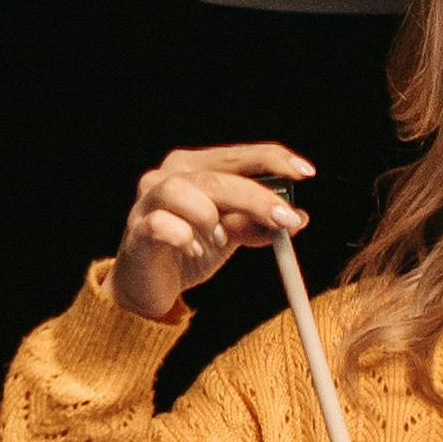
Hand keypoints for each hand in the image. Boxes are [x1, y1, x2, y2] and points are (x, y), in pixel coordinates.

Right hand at [113, 142, 313, 323]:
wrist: (148, 287)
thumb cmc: (189, 250)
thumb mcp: (231, 235)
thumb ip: (258, 223)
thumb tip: (298, 217)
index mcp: (195, 167)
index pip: (239, 154)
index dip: (273, 159)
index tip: (305, 172)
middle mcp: (168, 176)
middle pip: (216, 176)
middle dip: (256, 197)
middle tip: (285, 218)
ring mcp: (147, 201)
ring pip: (183, 191)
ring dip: (211, 217)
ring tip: (220, 240)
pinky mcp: (137, 230)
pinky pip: (162, 225)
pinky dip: (185, 237)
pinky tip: (195, 251)